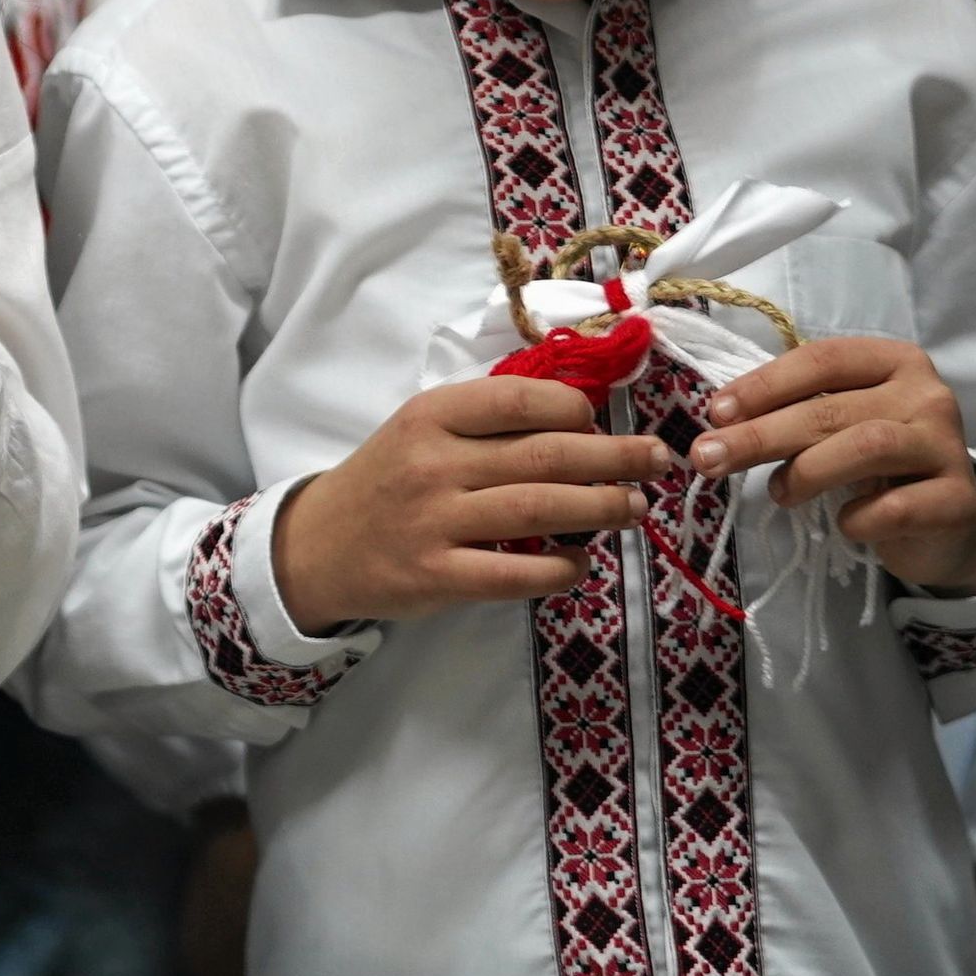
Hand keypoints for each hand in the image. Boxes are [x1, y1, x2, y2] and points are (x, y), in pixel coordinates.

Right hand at [270, 377, 670, 627]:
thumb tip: (579, 417)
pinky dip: (560, 569)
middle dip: (615, 456)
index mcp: (429, 416)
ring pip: (540, 509)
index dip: (573, 408)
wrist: (318, 547)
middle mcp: (432, 464)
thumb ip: (484, 422)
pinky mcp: (437, 576)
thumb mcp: (419, 432)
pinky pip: (516, 573)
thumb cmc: (386, 481)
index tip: (598, 419)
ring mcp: (433, 522)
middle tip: (657, 460)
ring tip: (635, 507)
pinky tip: (580, 563)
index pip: (517, 399)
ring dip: (601, 507)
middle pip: (544, 455)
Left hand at [693, 336, 975, 597]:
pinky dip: (856, 517)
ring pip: (866, 446)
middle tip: (708, 458)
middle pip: (832, 407)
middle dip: (761, 434)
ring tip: (778, 493)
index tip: (716, 412)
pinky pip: (895, 507)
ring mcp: (947, 446)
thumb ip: (795, 412)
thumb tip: (721, 421)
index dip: (765, 384)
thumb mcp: (841, 425)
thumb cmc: (879, 464)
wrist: (949, 522)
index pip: (823, 359)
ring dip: (806, 471)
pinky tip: (844, 524)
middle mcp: (928, 395)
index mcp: (895, 361)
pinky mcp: (957, 501)